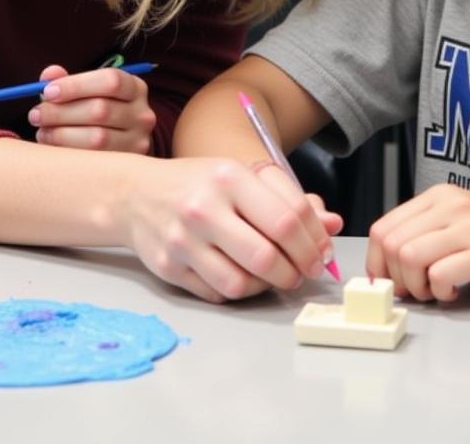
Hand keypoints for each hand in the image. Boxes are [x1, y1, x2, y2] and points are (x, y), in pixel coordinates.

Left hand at [28, 64, 155, 153]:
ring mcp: (138, 141)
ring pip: (97, 138)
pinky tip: (54, 148)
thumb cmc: (97, 110)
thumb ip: (68, 80)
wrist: (122, 142)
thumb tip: (48, 75)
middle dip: (61, 112)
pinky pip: (94, 161)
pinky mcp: (127, 164)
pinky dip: (68, 153)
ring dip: (62, 134)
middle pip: (100, 110)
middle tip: (35, 114)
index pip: (110, 81)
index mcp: (135, 88)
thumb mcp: (88, 91)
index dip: (76, 85)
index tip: (48, 92)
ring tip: (43, 131)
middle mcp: (142, 114)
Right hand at [118, 157, 342, 302]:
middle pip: (267, 256)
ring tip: (274, 275)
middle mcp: (204, 207)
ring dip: (268, 285)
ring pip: (242, 283)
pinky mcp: (169, 268)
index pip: (287, 218)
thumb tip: (332, 224)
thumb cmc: (201, 185)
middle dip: (296, 271)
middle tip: (303, 272)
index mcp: (229, 177)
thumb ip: (289, 199)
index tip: (321, 253)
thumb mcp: (243, 178)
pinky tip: (243, 275)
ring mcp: (183, 241)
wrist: (137, 194)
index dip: (313, 242)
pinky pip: (218, 294)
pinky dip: (239, 291)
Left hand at [366, 184, 469, 301]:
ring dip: (415, 285)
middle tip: (414, 290)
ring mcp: (468, 228)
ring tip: (434, 290)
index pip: (383, 227)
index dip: (376, 261)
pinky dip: (439, 291)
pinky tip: (455, 291)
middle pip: (391, 244)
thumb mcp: (457, 220)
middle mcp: (449, 206)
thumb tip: (387, 267)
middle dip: (394, 277)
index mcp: (437, 197)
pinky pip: (440, 274)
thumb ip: (425, 233)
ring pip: (409, 256)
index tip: (385, 281)